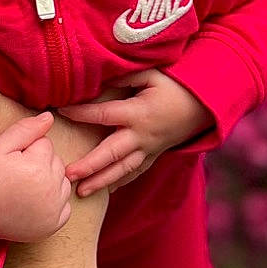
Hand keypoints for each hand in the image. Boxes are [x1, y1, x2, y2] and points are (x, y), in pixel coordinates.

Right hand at [0, 112, 72, 240]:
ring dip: (49, 183)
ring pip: (62, 183)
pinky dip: (53, 204)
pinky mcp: (52, 226)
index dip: (27, 150)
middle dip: (40, 165)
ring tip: (23, 190)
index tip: (12, 164)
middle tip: (16, 177)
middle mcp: (50, 190)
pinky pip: (65, 206)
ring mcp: (52, 211)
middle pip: (56, 162)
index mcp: (37, 167)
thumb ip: (25, 129)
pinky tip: (31, 204)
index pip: (45, 144)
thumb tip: (50, 117)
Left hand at [59, 70, 212, 196]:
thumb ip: (125, 76)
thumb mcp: (152, 74)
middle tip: (67, 175)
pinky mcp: (154, 155)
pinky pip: (135, 172)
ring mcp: (149, 149)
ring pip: (122, 170)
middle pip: (111, 153)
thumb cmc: (177, 85)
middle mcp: (142, 135)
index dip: (82, 113)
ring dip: (101, 182)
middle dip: (89, 166)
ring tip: (81, 193)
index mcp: (139, 113)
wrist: (206, 105)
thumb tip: (99, 79)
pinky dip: (120, 182)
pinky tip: (105, 192)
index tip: (60, 111)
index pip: (104, 114)